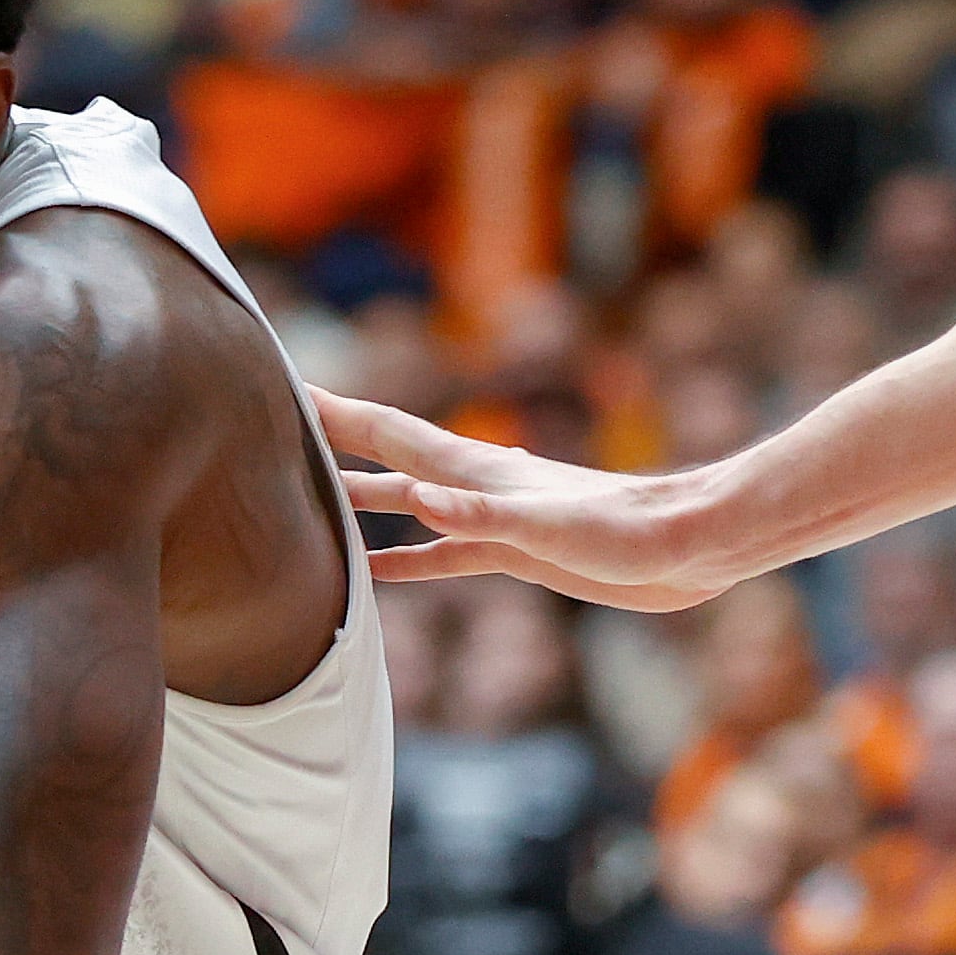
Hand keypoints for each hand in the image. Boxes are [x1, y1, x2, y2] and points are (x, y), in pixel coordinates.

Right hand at [315, 386, 749, 610]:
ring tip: (305, 503)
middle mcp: (474, 487)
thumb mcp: (551, 528)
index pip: (385, 433)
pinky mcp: (513, 554)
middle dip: (328, 442)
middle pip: (384, 457)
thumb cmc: (627, 533)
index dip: (329, 411)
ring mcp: (491, 519)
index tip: (273, 382)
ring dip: (356, 501)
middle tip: (267, 429)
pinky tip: (375, 572)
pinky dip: (400, 557)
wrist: (688, 546)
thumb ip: (480, 515)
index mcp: (476, 472)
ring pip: (404, 505)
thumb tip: (417, 497)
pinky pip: (437, 554)